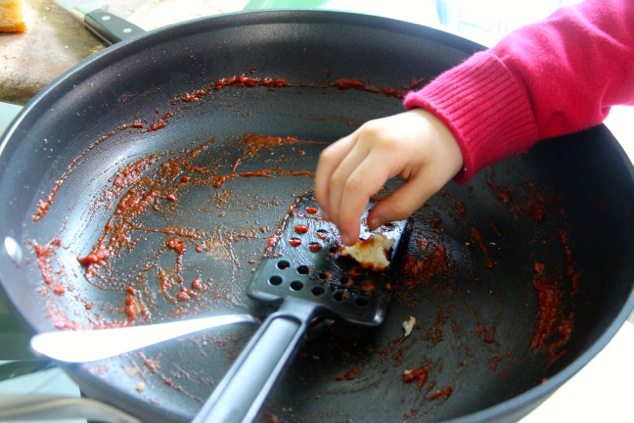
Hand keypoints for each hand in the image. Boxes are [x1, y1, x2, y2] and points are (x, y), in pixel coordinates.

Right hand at [314, 108, 462, 244]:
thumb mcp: (430, 185)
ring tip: (332, 218)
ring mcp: (360, 133)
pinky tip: (331, 197)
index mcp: (390, 149)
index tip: (350, 237)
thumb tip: (371, 223)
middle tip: (344, 234)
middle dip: (337, 211)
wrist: (444, 122)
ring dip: (325, 195)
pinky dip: (327, 179)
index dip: (348, 216)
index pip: (356, 186)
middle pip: (339, 179)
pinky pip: (332, 156)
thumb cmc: (442, 152)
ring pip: (328, 165)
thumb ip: (400, 206)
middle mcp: (368, 137)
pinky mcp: (356, 134)